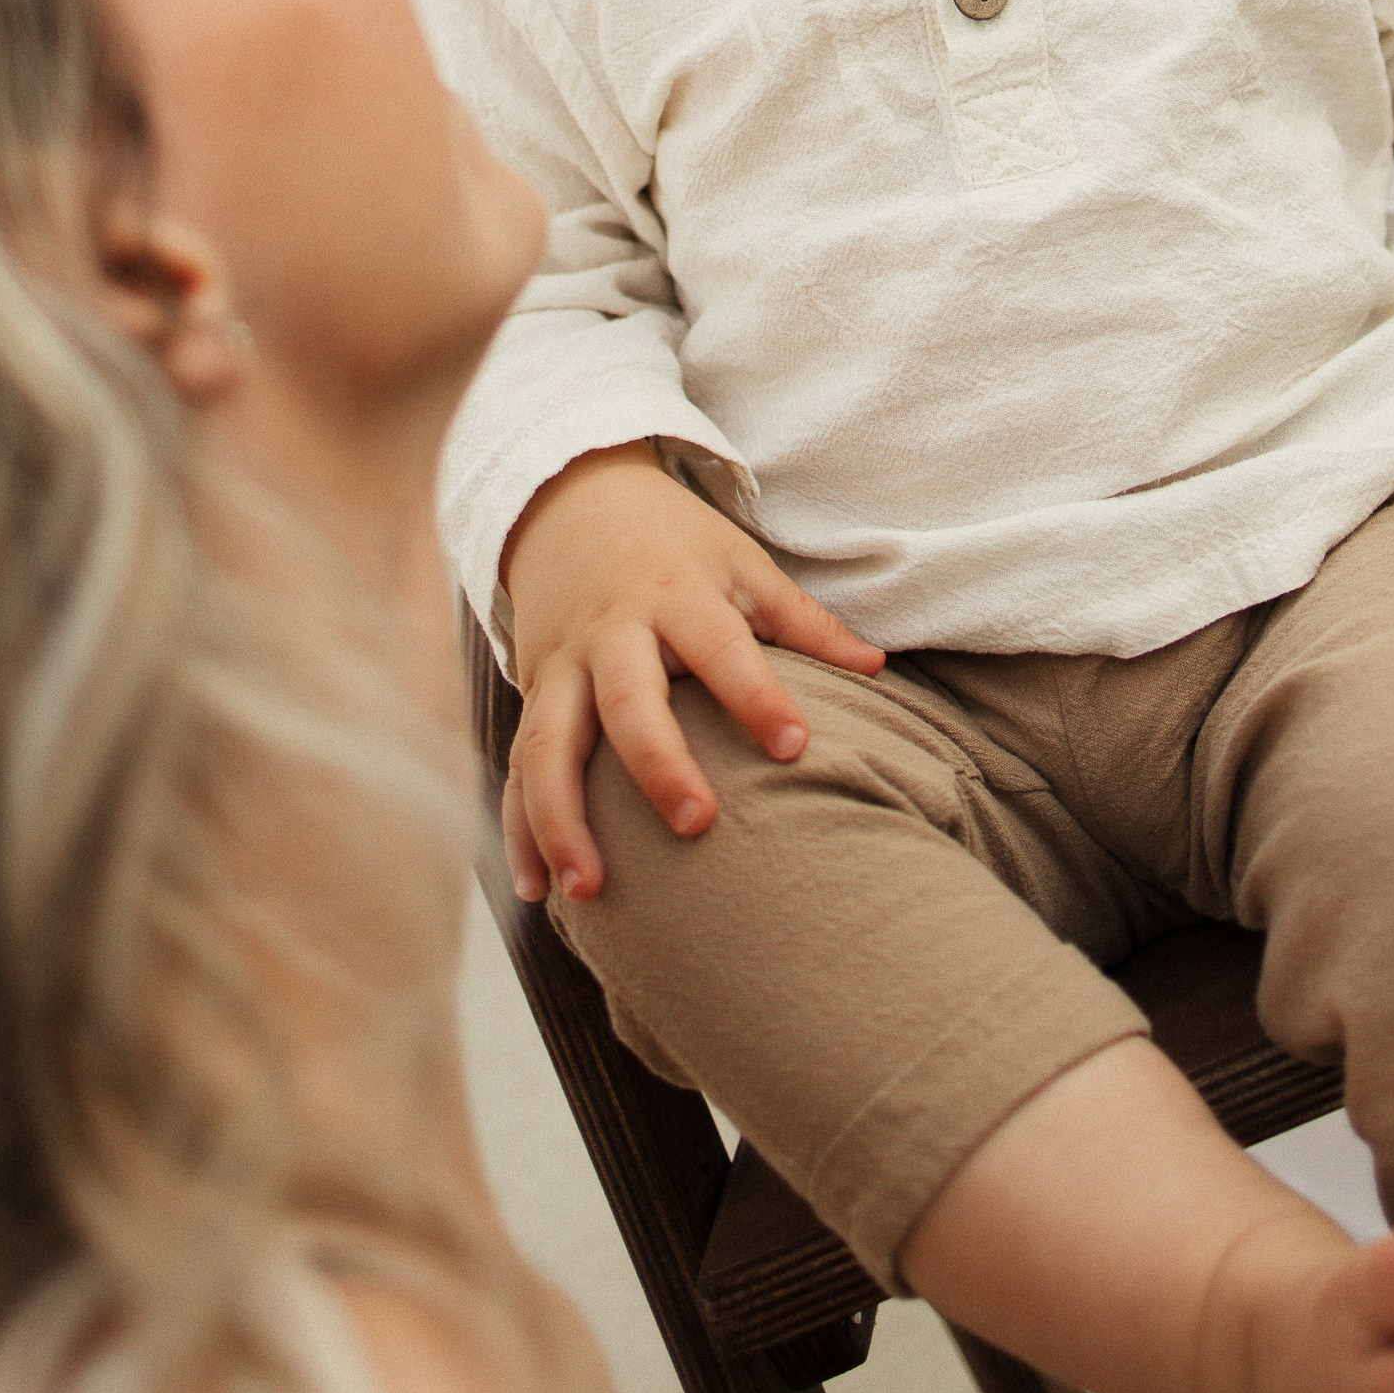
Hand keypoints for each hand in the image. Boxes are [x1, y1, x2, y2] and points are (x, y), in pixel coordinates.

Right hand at [497, 442, 883, 903]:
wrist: (571, 500)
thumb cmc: (675, 546)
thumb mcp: (741, 564)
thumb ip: (803, 622)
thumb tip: (876, 667)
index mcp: (674, 597)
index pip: (720, 648)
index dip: (756, 695)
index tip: (795, 747)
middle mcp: (611, 635)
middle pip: (627, 702)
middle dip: (657, 764)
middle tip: (697, 825)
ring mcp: (561, 669)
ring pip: (549, 747)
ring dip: (562, 820)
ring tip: (589, 892)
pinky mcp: (530, 696)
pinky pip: (517, 769)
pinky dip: (519, 830)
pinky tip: (533, 891)